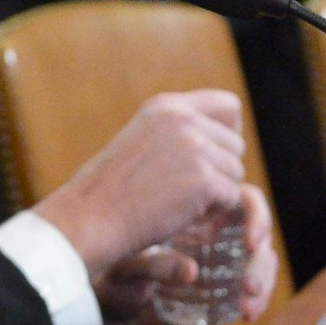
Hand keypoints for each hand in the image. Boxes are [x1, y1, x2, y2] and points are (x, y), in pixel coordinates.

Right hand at [34, 92, 247, 277]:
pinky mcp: (203, 180)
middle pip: (235, 145)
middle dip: (219, 171)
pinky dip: (212, 213)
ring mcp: (194, 148)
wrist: (90, 219)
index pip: (229, 106)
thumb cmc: (111, 190)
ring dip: (216, 194)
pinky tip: (183, 215)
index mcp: (168, 106)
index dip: (226, 134)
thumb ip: (178, 132)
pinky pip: (232, 196)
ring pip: (235, 173)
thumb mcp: (142, 140)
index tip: (208, 158)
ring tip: (179, 203)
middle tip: (187, 192)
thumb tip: (229, 137)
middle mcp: (183, 118)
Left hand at [97, 185, 280, 324]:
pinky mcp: (225, 279)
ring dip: (262, 281)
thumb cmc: (113, 263)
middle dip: (259, 259)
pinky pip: (253, 284)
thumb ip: (155, 265)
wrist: (101, 281)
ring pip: (261, 257)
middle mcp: (212, 223)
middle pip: (258, 229)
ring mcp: (221, 251)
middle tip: (249, 287)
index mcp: (193, 203)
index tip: (251, 244)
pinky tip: (247, 313)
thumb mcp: (127, 264)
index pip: (242, 198)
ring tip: (247, 308)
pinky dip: (257, 299)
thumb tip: (191, 272)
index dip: (256, 218)